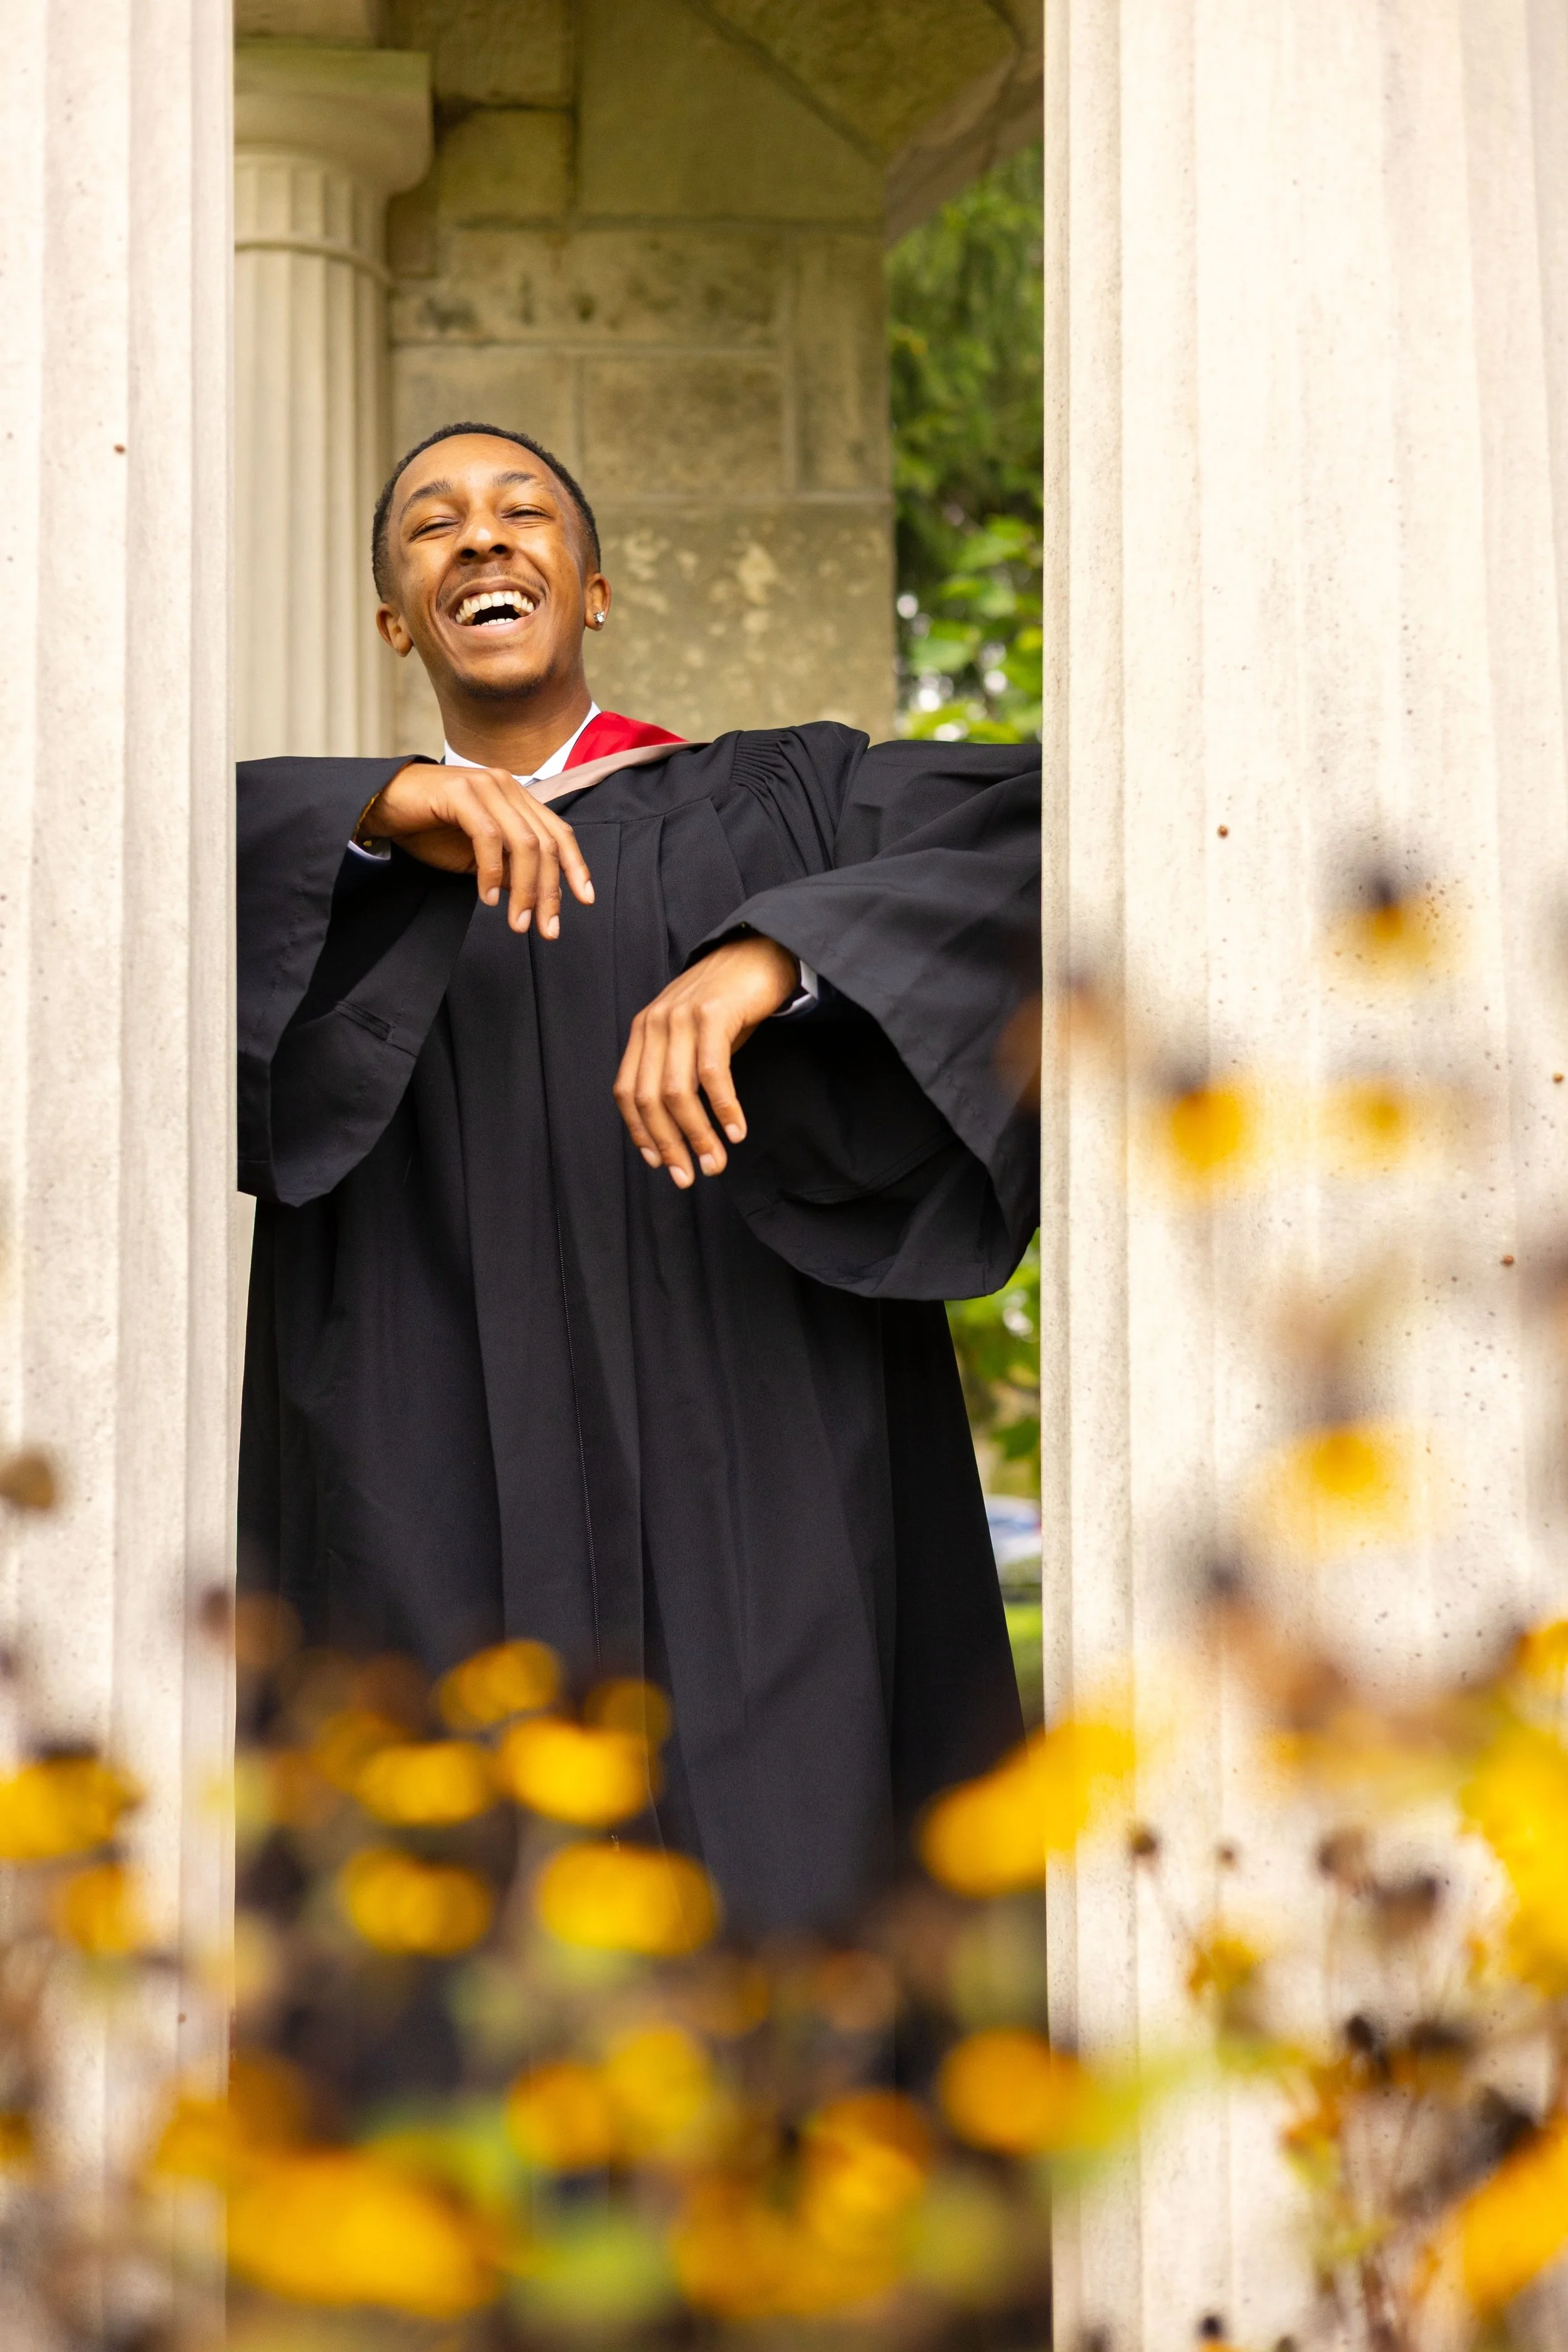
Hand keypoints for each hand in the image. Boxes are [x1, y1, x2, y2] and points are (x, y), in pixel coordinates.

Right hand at [361, 763, 592, 935]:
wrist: (381, 806)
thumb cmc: (428, 829)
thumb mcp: (477, 856)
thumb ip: (509, 868)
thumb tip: (539, 893)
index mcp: (517, 798)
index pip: (558, 833)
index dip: (576, 867)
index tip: (585, 901)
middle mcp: (507, 787)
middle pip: (546, 843)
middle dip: (550, 891)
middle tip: (547, 930)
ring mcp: (485, 786)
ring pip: (524, 843)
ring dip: (525, 889)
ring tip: (518, 923)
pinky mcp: (461, 792)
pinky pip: (489, 838)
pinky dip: (491, 872)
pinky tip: (488, 899)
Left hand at [614, 936, 799, 1186]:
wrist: (758, 953)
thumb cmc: (727, 1004)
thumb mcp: (691, 1038)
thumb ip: (678, 1071)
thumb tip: (677, 1128)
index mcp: (643, 1032)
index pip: (626, 1093)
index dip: (640, 1133)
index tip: (660, 1163)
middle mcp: (654, 1023)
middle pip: (649, 1098)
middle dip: (669, 1144)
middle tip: (689, 1176)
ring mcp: (681, 1017)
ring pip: (678, 1091)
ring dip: (698, 1134)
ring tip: (715, 1162)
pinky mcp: (713, 1014)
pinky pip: (712, 1072)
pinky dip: (723, 1107)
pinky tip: (736, 1131)